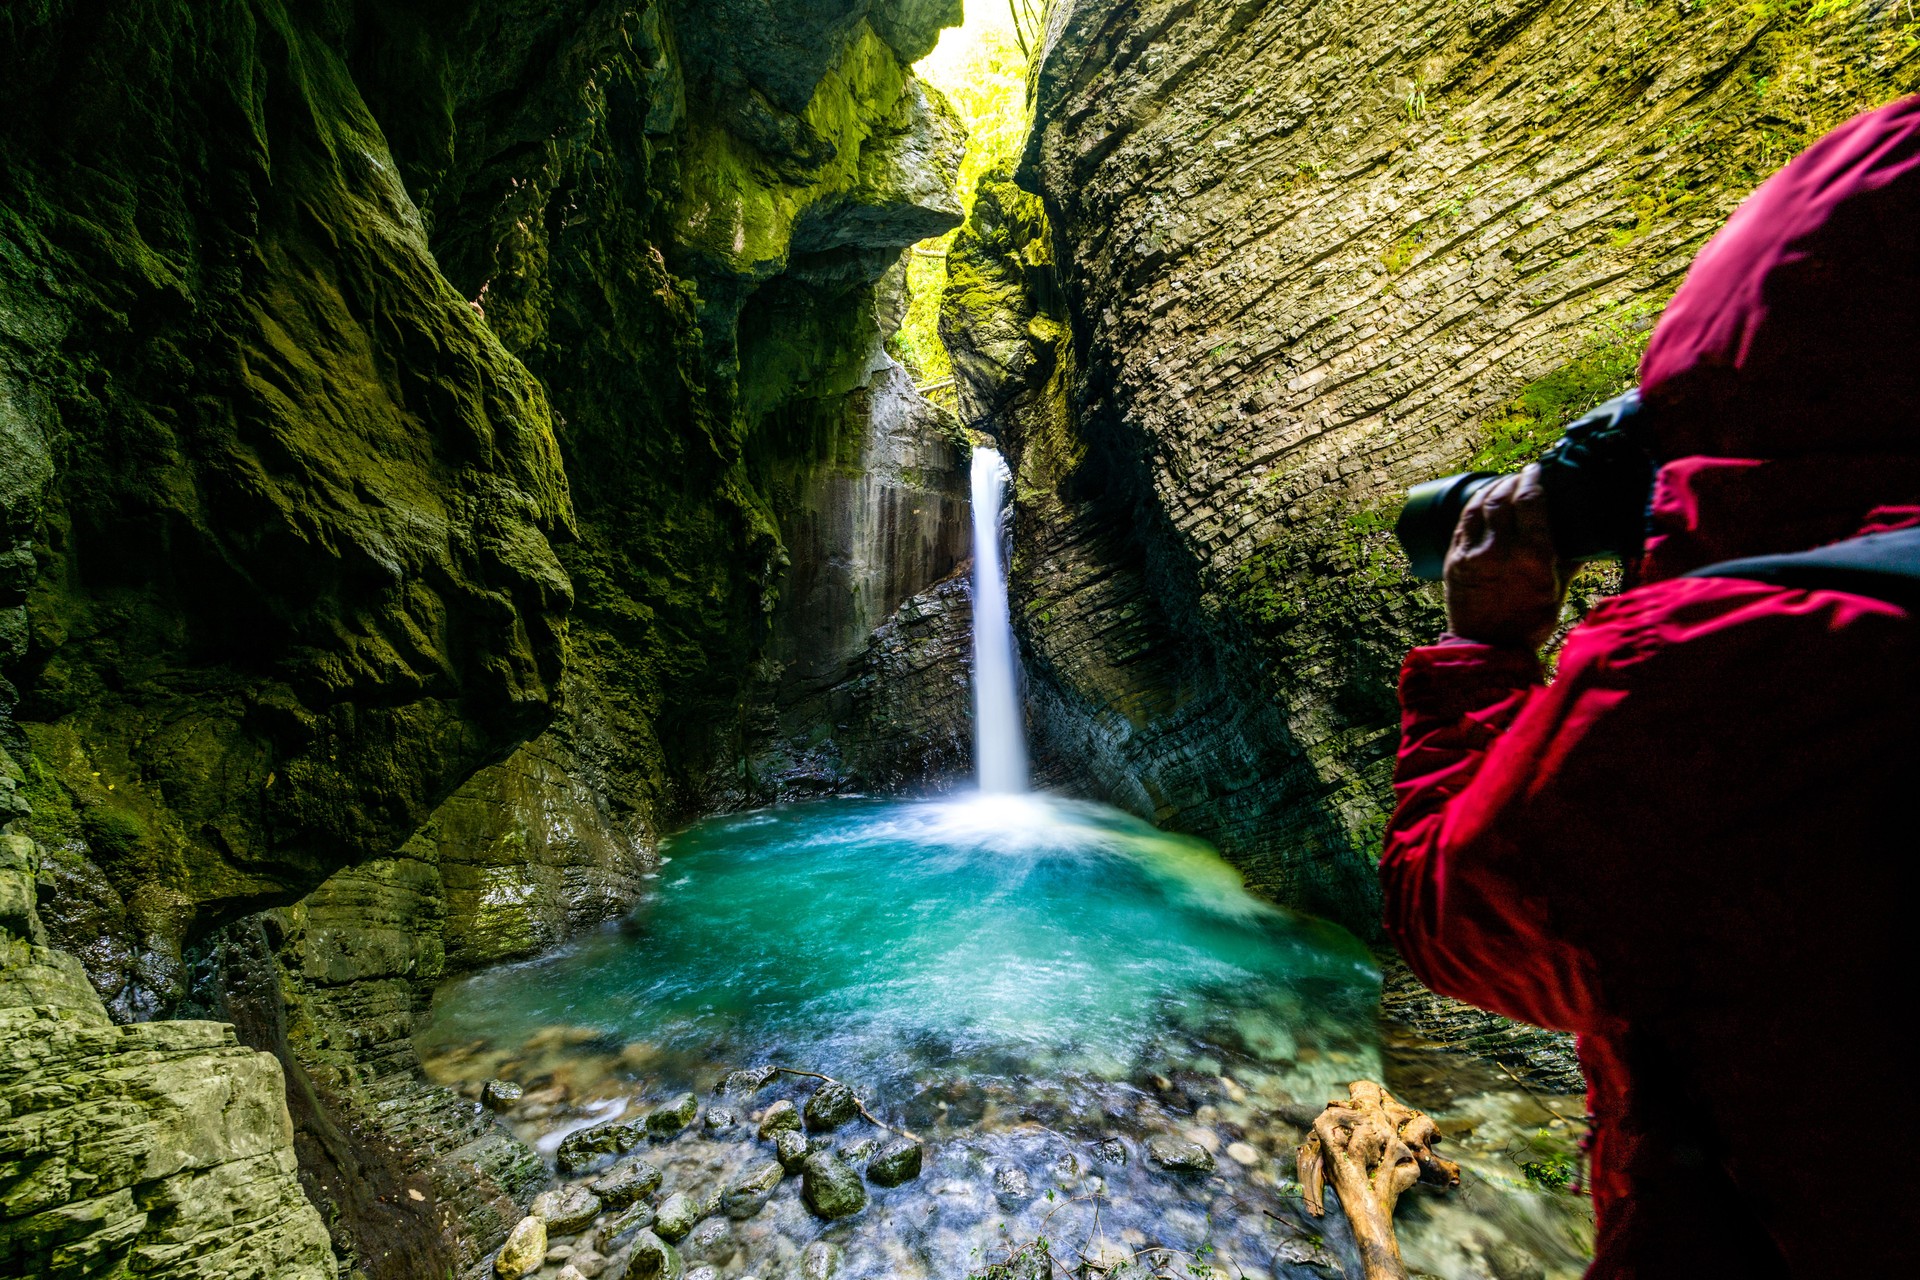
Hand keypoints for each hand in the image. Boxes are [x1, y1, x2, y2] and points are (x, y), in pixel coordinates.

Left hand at [1443, 465, 1569, 649]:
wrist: (1487, 649)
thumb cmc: (1528, 623)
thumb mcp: (1557, 591)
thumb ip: (1569, 561)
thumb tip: (1586, 540)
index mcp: (1532, 556)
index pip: (1531, 501)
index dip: (1534, 478)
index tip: (1538, 469)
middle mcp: (1500, 550)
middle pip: (1504, 497)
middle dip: (1514, 480)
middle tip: (1524, 475)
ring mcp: (1472, 554)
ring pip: (1479, 504)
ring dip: (1493, 488)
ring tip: (1504, 483)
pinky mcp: (1453, 560)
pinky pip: (1462, 521)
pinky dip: (1474, 505)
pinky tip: (1483, 500)